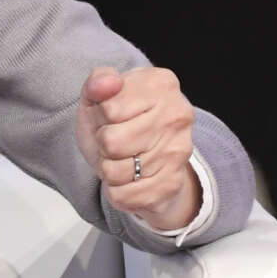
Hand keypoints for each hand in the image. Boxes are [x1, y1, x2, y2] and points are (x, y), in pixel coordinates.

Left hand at [76, 66, 201, 230]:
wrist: (143, 159)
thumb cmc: (117, 122)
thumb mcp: (99, 97)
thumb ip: (97, 82)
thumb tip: (107, 83)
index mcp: (161, 84)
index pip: (108, 109)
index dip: (100, 116)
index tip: (111, 116)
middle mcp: (178, 115)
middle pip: (111, 141)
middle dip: (103, 144)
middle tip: (114, 141)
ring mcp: (179, 151)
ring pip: (114, 171)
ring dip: (108, 168)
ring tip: (122, 158)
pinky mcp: (172, 184)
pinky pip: (123, 195)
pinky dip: (116, 190)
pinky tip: (129, 178)